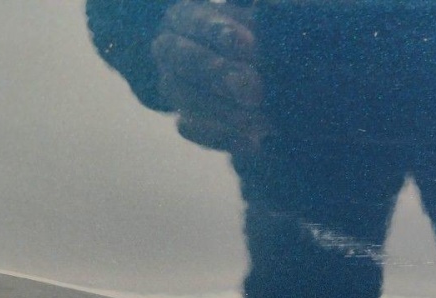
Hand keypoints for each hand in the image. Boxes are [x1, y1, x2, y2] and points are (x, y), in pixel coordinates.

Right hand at [151, 0, 266, 153]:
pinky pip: (196, 130)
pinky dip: (226, 136)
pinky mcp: (186, 120)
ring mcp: (175, 88)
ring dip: (227, 111)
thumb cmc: (260, 45)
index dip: (220, 33)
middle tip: (255, 91)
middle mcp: (171, 50)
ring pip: (188, 98)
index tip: (249, 45)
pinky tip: (253, 141)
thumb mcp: (260, 28)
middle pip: (185, 61)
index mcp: (187, 18)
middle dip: (220, 75)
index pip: (196, 23)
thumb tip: (264, 21)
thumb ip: (261, 24)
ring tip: (263, 120)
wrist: (261, 85)